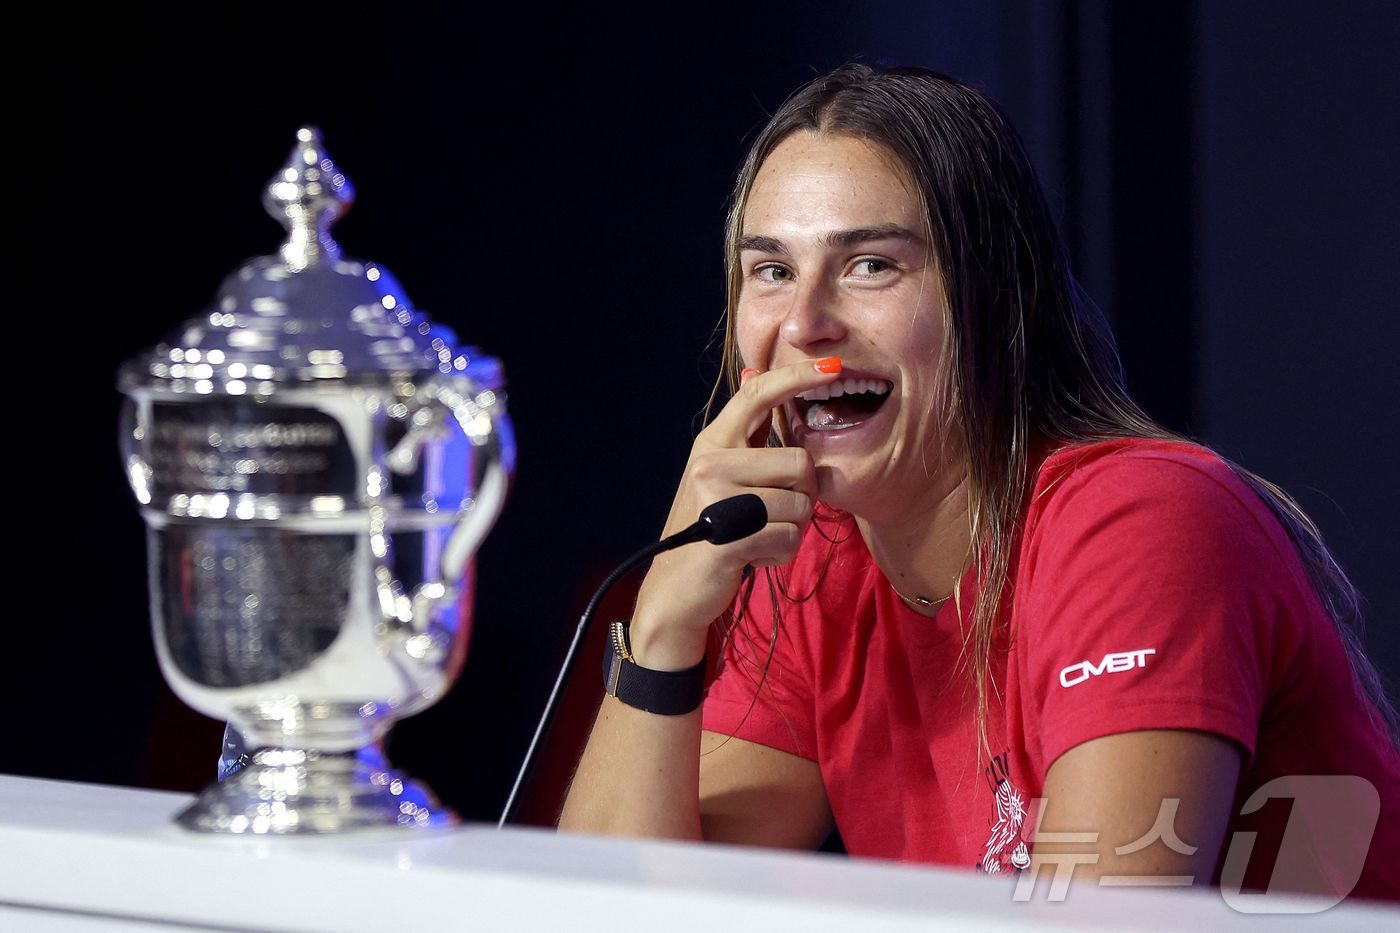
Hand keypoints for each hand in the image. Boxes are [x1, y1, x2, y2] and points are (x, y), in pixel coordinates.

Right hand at [629, 358, 841, 666]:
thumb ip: (746, 433)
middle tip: (775, 513)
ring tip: (759, 536)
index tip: (833, 367)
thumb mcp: (720, 473)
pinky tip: (753, 556)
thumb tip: (755, 375)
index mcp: (712, 442)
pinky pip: (787, 539)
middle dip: (803, 495)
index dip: (797, 377)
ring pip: (799, 506)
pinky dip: (779, 553)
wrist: (676, 588)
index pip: (758, 395)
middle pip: (800, 463)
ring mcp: (715, 500)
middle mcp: (710, 463)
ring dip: (791, 530)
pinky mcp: (726, 539)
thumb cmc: (711, 527)